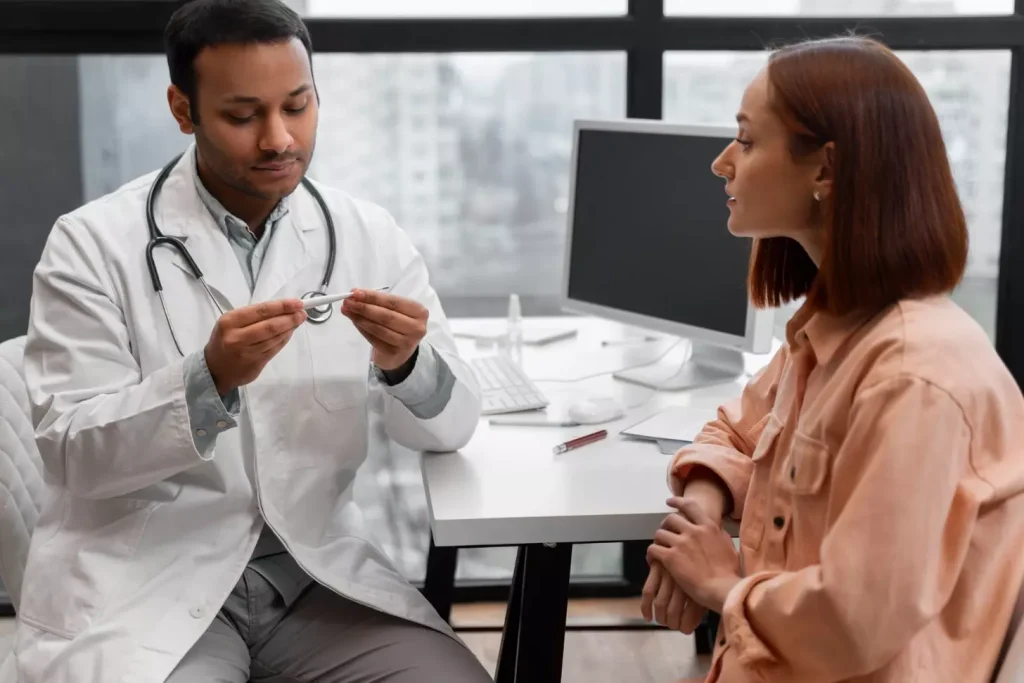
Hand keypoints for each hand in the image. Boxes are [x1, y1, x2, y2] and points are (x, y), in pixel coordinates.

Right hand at [204, 299, 306, 395]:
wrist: (214, 369)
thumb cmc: (224, 340)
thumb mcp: (230, 323)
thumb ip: (253, 316)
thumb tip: (283, 309)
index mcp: (230, 321)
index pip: (261, 311)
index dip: (282, 306)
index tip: (298, 303)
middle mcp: (237, 337)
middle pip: (271, 326)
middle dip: (290, 318)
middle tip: (302, 313)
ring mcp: (247, 352)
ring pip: (275, 338)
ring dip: (290, 329)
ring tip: (298, 321)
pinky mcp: (256, 363)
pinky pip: (275, 348)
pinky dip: (285, 339)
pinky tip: (289, 333)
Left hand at [340, 289, 427, 369]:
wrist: (403, 350)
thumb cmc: (399, 323)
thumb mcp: (396, 310)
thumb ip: (378, 302)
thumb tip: (355, 294)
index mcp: (420, 312)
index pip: (393, 302)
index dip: (374, 297)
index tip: (356, 292)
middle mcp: (417, 328)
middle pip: (386, 316)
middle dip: (364, 307)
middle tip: (348, 301)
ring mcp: (406, 343)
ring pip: (379, 329)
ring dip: (360, 319)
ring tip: (347, 311)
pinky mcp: (394, 353)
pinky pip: (374, 339)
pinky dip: (362, 329)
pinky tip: (355, 321)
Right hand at [641, 560, 706, 633]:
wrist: (698, 537)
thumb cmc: (708, 564)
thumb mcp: (710, 585)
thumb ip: (700, 606)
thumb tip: (687, 627)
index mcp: (699, 587)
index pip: (689, 617)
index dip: (685, 626)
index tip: (684, 629)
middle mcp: (683, 582)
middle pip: (673, 613)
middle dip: (672, 623)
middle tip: (673, 625)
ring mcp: (669, 574)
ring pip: (660, 604)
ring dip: (661, 617)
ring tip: (663, 621)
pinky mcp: (658, 567)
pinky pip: (648, 590)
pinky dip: (646, 607)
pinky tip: (648, 617)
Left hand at [648, 498, 741, 613]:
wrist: (724, 590)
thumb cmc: (730, 573)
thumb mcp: (729, 547)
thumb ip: (719, 536)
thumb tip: (716, 530)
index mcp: (708, 527)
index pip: (689, 506)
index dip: (677, 502)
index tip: (669, 502)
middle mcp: (693, 531)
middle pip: (670, 519)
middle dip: (665, 525)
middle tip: (665, 534)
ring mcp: (680, 544)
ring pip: (660, 533)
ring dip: (658, 541)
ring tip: (659, 549)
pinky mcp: (670, 558)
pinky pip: (653, 549)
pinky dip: (651, 554)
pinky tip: (653, 561)